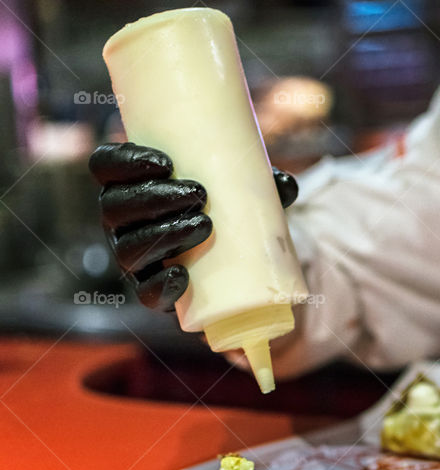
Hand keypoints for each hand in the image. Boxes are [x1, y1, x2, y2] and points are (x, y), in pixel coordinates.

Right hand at [89, 142, 298, 310]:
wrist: (233, 265)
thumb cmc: (228, 211)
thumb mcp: (242, 191)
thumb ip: (262, 186)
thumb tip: (287, 184)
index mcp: (131, 185)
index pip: (106, 165)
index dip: (125, 160)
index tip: (166, 161)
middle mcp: (122, 222)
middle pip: (116, 206)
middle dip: (154, 197)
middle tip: (198, 193)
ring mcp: (133, 258)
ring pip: (129, 248)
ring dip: (164, 235)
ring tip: (205, 226)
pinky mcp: (151, 291)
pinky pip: (145, 293)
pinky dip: (161, 286)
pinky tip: (181, 277)